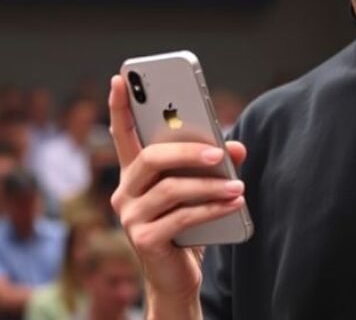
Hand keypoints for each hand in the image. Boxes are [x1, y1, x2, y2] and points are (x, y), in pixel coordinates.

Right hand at [108, 75, 247, 304]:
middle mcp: (125, 192)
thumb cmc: (187, 225)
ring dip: (209, 186)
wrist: (177, 276)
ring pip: (170, 189)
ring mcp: (130, 217)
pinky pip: (182, 217)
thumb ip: (214, 163)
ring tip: (237, 185)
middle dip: (187, 151)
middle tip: (218, 153)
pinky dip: (212, 208)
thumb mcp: (200, 189)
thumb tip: (237, 146)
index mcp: (134, 173)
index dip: (119, 106)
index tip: (119, 78)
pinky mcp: (144, 240)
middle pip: (151, 158)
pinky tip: (233, 202)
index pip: (122, 134)